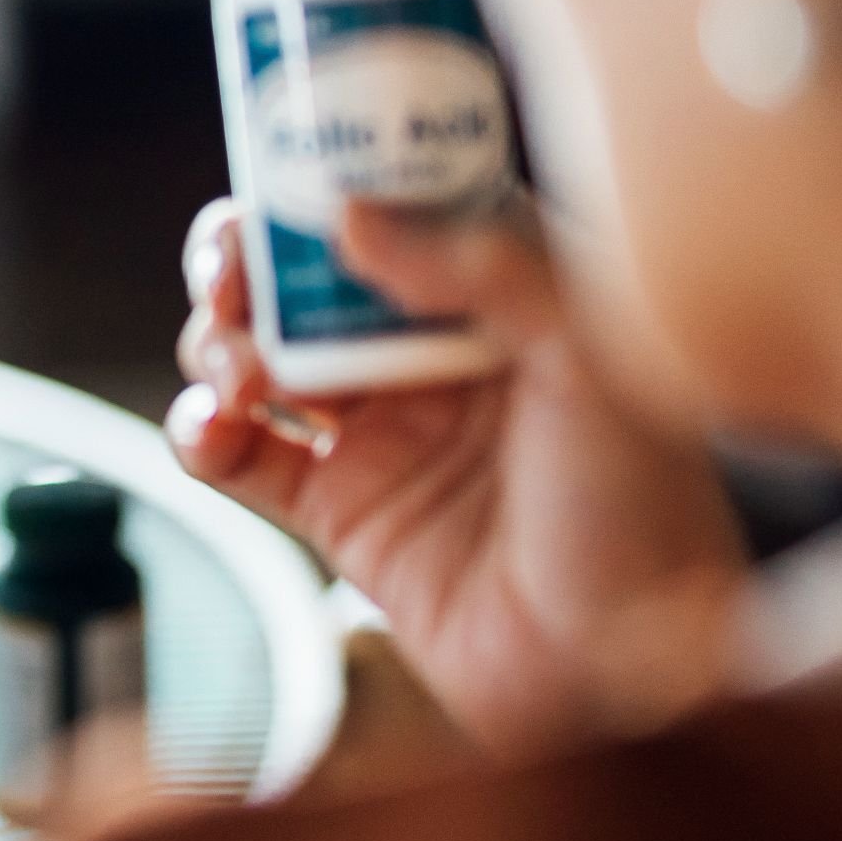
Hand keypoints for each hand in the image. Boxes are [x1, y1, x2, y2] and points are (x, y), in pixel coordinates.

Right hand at [171, 195, 745, 755]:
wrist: (622, 677)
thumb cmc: (642, 512)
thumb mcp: (592, 356)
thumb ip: (482, 265)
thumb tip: (348, 212)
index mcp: (504, 294)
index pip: (399, 198)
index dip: (332, 172)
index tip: (282, 163)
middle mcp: (432, 352)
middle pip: (304, 271)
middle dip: (247, 259)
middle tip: (230, 273)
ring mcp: (379, 430)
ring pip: (257, 351)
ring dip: (219, 342)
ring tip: (239, 373)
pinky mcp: (336, 511)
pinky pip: (238, 453)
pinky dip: (200, 430)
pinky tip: (213, 427)